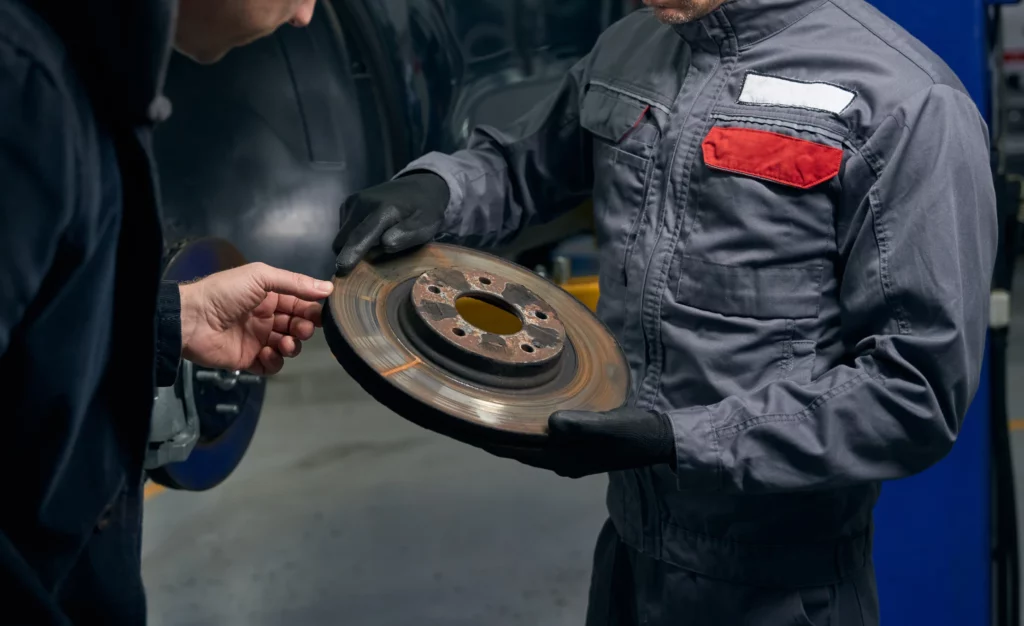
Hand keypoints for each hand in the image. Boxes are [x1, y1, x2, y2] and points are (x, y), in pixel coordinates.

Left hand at [178, 263, 333, 374]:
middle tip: (300, 330)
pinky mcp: (249, 360)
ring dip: (292, 345)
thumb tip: (329, 288)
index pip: (300, 304)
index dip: (312, 310)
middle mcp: (267, 318)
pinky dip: (275, 360)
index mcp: (270, 297)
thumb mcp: (261, 277)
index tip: (320, 315)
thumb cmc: (226, 293)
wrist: (192, 319)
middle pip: (297, 326)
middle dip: (304, 329)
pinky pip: (272, 365)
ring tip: (283, 343)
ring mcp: (258, 340)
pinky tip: (266, 352)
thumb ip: (295, 282)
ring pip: (288, 347)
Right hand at [333, 172, 449, 275]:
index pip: (361, 236)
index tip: (341, 269)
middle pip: (344, 239)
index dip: (350, 254)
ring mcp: (354, 201)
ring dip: (352, 246)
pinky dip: (353, 237)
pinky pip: (344, 228)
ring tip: (375, 244)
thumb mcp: (424, 228)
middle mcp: (363, 202)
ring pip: (342, 236)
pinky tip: (371, 234)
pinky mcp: (349, 202)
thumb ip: (404, 238)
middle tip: (370, 262)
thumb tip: (383, 245)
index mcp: (384, 209)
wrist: (420, 187)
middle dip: (349, 255)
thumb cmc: (425, 212)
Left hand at [482, 407, 676, 478]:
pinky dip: (529, 430)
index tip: (466, 426)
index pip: (517, 450)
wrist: (659, 439)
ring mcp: (569, 457)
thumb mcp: (610, 426)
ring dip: (511, 432)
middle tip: (470, 414)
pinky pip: (543, 441)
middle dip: (495, 435)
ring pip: (530, 445)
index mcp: (562, 459)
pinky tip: (525, 415)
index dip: (491, 440)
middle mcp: (560, 462)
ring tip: (490, 413)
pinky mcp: (578, 448)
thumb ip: (582, 425)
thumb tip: (552, 423)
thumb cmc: (635, 432)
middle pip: (518, 449)